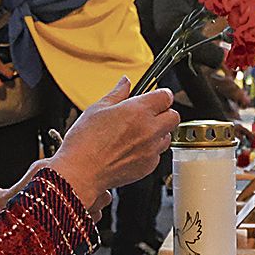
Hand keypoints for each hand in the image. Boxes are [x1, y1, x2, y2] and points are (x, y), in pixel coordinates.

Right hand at [47, 77, 177, 206]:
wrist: (81, 172)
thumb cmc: (85, 142)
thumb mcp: (98, 108)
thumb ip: (117, 93)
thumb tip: (125, 82)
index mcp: (138, 110)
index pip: (166, 96)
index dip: (160, 95)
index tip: (154, 98)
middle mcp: (149, 129)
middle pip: (174, 116)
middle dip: (164, 113)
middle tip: (149, 115)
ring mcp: (151, 149)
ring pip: (167, 136)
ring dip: (158, 133)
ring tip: (138, 134)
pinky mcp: (149, 167)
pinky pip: (157, 155)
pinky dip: (149, 151)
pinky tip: (132, 150)